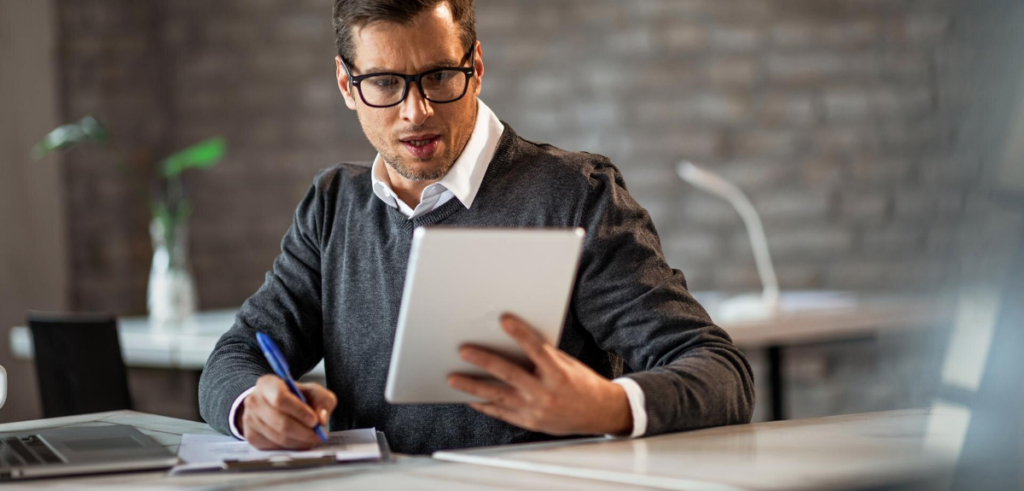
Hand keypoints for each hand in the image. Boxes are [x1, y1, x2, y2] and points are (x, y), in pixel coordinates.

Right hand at [237, 375, 337, 449]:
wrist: (274, 403)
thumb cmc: (295, 397)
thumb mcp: (313, 391)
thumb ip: (322, 401)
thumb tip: (322, 418)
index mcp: (268, 384)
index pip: (280, 399)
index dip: (299, 412)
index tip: (315, 421)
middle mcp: (254, 401)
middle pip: (280, 422)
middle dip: (303, 432)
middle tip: (318, 435)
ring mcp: (250, 420)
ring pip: (278, 437)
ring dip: (300, 442)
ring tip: (313, 439)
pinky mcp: (251, 436)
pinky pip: (274, 446)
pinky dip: (291, 447)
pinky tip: (300, 441)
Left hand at [448, 314, 632, 435]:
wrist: (598, 413)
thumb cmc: (582, 384)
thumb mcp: (567, 364)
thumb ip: (542, 355)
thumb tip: (515, 341)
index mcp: (558, 373)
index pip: (536, 349)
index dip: (520, 333)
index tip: (504, 320)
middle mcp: (546, 392)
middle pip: (509, 374)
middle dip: (484, 361)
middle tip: (464, 351)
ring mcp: (535, 409)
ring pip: (498, 396)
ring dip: (473, 386)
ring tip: (454, 379)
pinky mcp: (529, 422)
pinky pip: (501, 413)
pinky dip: (484, 405)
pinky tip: (470, 398)